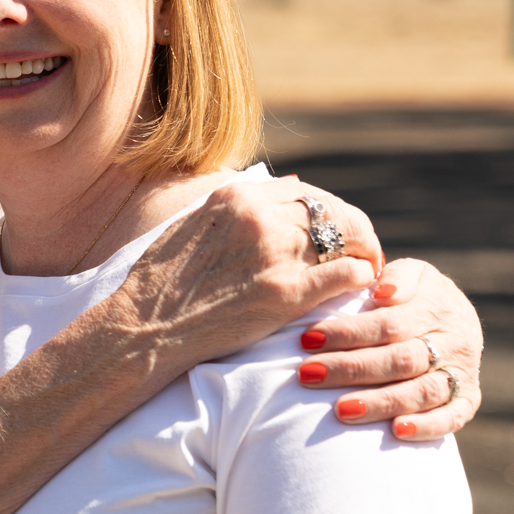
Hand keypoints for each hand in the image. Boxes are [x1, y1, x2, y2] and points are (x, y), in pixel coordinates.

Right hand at [110, 177, 382, 374]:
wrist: (146, 327)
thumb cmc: (163, 282)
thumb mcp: (195, 224)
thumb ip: (239, 207)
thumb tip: (292, 186)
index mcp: (236, 195)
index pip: (306, 191)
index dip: (330, 211)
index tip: (337, 231)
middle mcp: (258, 217)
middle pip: (332, 211)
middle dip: (354, 231)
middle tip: (364, 251)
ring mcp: (274, 253)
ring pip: (346, 238)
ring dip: (363, 253)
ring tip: (367, 270)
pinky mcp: (285, 293)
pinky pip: (346, 274)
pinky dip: (361, 277)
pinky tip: (361, 286)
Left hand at [297, 257, 483, 440]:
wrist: (456, 319)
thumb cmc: (417, 295)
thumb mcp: (412, 273)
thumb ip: (398, 277)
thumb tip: (382, 292)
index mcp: (437, 309)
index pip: (388, 325)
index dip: (348, 333)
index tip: (308, 339)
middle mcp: (454, 342)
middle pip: (400, 360)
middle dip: (351, 368)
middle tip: (309, 374)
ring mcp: (462, 373)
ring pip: (422, 392)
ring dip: (380, 402)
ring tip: (340, 409)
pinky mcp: (468, 400)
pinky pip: (453, 418)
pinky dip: (427, 426)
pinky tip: (396, 432)